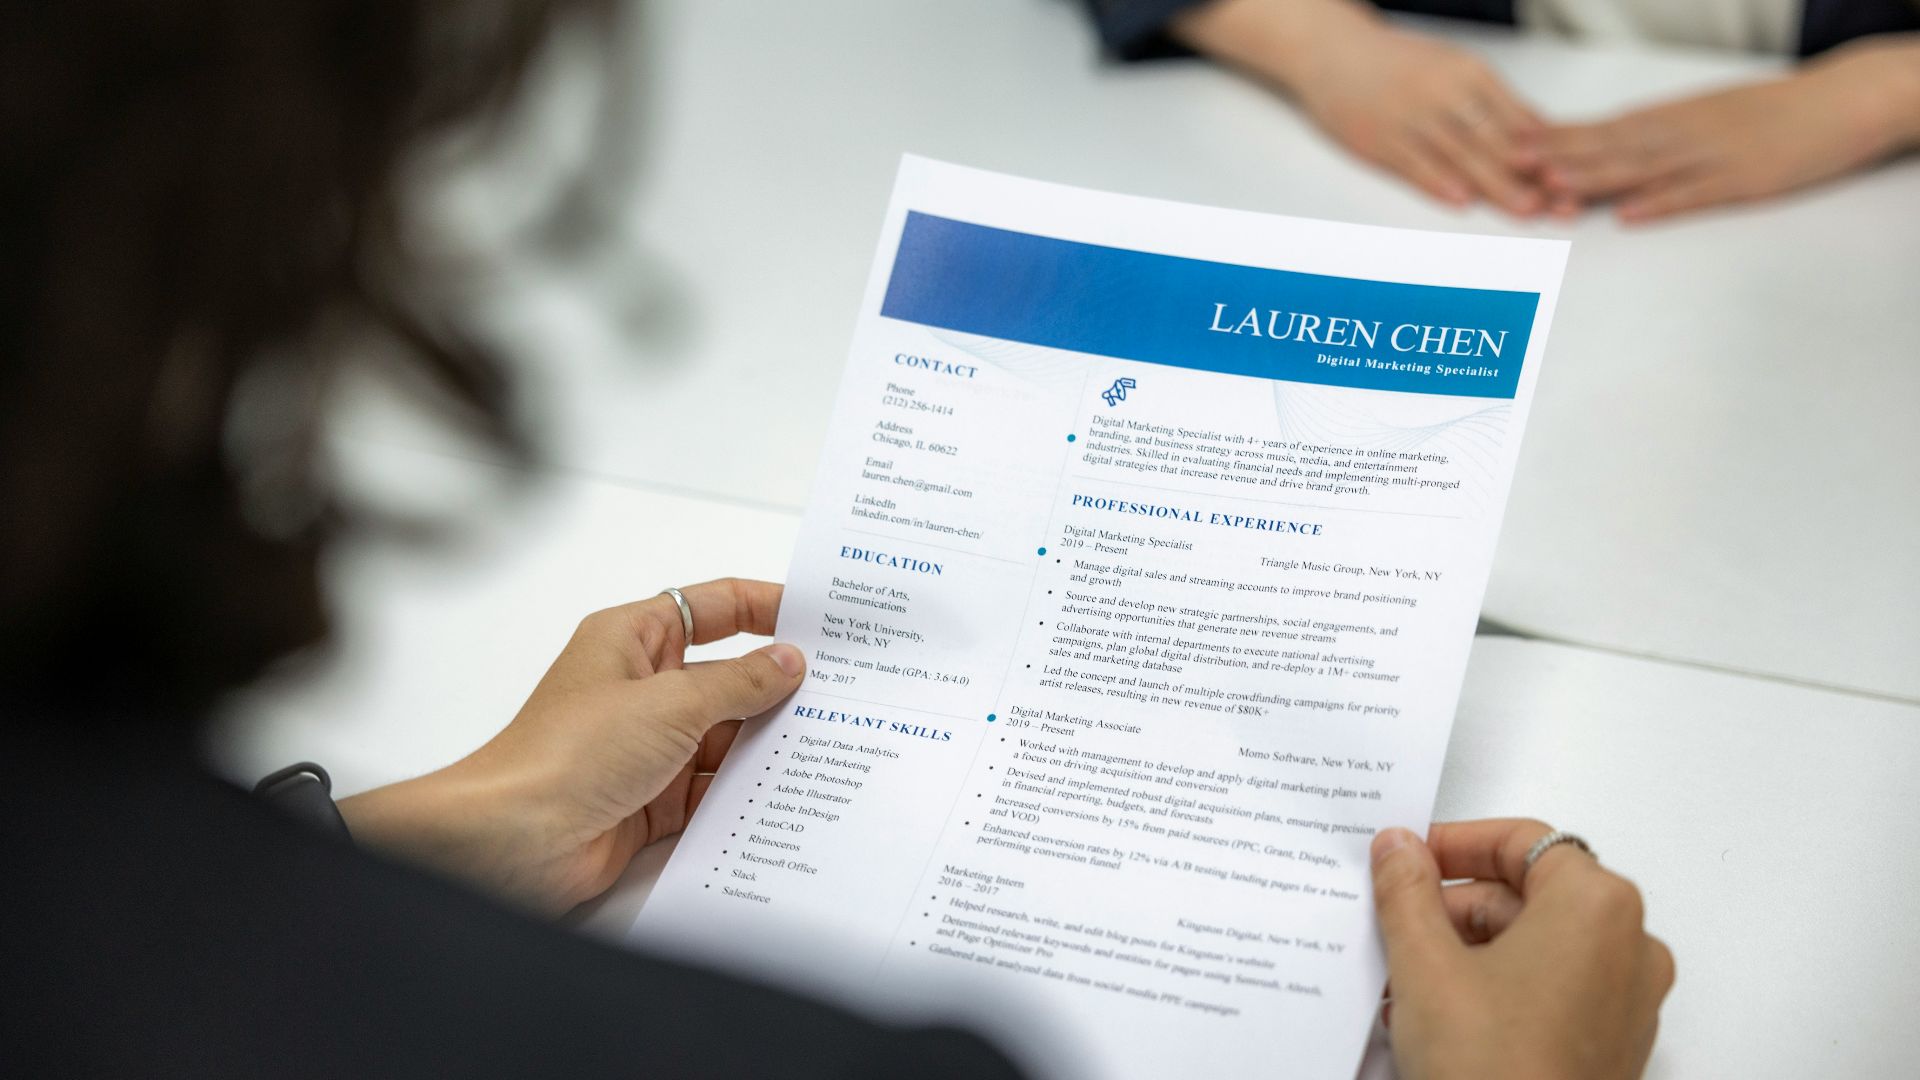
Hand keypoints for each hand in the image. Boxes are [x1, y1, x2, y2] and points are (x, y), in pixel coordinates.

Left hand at [339, 578, 804, 912]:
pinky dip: (745, 792)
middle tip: (843, 691)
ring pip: (726, 737)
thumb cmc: (568, 754)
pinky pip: (714, 788)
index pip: (713, 608)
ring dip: (766, 745)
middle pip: (727, 676)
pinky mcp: (654, 799)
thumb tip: (789, 662)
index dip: (765, 607)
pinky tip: (789, 793)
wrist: (516, 841)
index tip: (820, 618)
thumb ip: (738, 682)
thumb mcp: (670, 703)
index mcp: (633, 640)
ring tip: (830, 744)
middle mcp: (642, 688)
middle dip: (778, 687)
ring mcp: (648, 746)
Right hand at [1172, 0, 1551, 213]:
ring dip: (1496, 184)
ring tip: (1525, 209)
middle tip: (1562, 202)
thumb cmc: (1396, 65)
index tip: (1576, 177)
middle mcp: (1445, 92)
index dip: (1549, 152)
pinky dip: (1438, 182)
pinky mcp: (1380, 138)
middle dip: (1533, 175)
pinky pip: (1414, 163)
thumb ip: (1491, 103)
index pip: (1518, 118)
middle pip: (1497, 140)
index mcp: (1469, 74)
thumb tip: (1537, 136)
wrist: (1333, 51)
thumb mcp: (1451, 70)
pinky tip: (1460, 200)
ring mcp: (1411, 116)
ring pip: (1462, 155)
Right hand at [1372, 820, 1673, 1079]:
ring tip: (1407, 978)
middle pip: (1530, 892)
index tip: (1407, 859)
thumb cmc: (1493, 1070)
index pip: (1522, 841)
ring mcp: (1628, 1001)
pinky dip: (1499, 987)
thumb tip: (1398, 847)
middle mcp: (1629, 946)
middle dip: (1454, 906)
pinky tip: (1440, 1014)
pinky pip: (1552, 989)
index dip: (1454, 844)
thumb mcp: (1425, 964)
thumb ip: (1407, 891)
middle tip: (1394, 922)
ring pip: (1538, 944)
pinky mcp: (1613, 1045)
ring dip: (1469, 950)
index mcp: (1596, 906)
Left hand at [1538, 38, 1919, 221]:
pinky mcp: (1743, 181)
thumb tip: (1601, 149)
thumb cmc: (1767, 113)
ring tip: (1553, 188)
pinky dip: (1661, 204)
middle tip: (1509, 168)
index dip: (1552, 141)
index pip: (1597, 130)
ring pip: (1642, 169)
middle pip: (1607, 148)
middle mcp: (1680, 134)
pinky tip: (1630, 214)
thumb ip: (1651, 134)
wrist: (1840, 102)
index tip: (1506, 148)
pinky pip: (1696, 194)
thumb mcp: (1701, 115)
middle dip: (1557, 160)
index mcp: (1667, 119)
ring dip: (1596, 180)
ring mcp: (1710, 157)